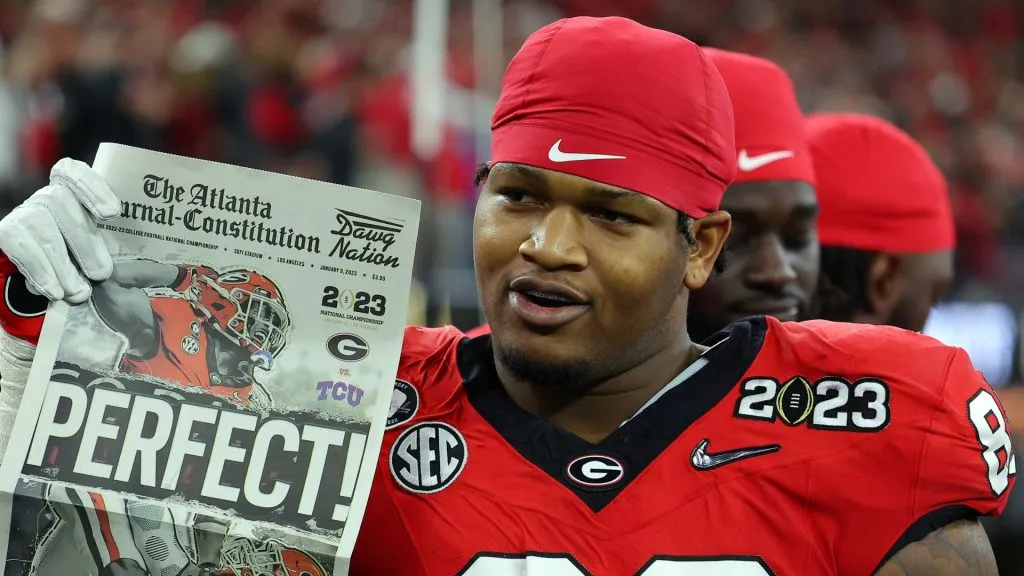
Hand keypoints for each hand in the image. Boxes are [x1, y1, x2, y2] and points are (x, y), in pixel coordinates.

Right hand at [0, 158, 119, 302]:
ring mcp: (25, 214)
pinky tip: (54, 291)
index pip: (71, 171)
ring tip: (80, 292)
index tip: (111, 213)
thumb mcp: (112, 255)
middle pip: (59, 201)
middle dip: (83, 239)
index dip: (89, 185)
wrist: (53, 283)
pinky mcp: (8, 234)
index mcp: (75, 194)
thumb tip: (167, 272)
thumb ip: (131, 256)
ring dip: (62, 263)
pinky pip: (19, 246)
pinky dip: (40, 271)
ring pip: (39, 224)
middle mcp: (46, 198)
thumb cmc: (91, 264)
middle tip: (102, 273)